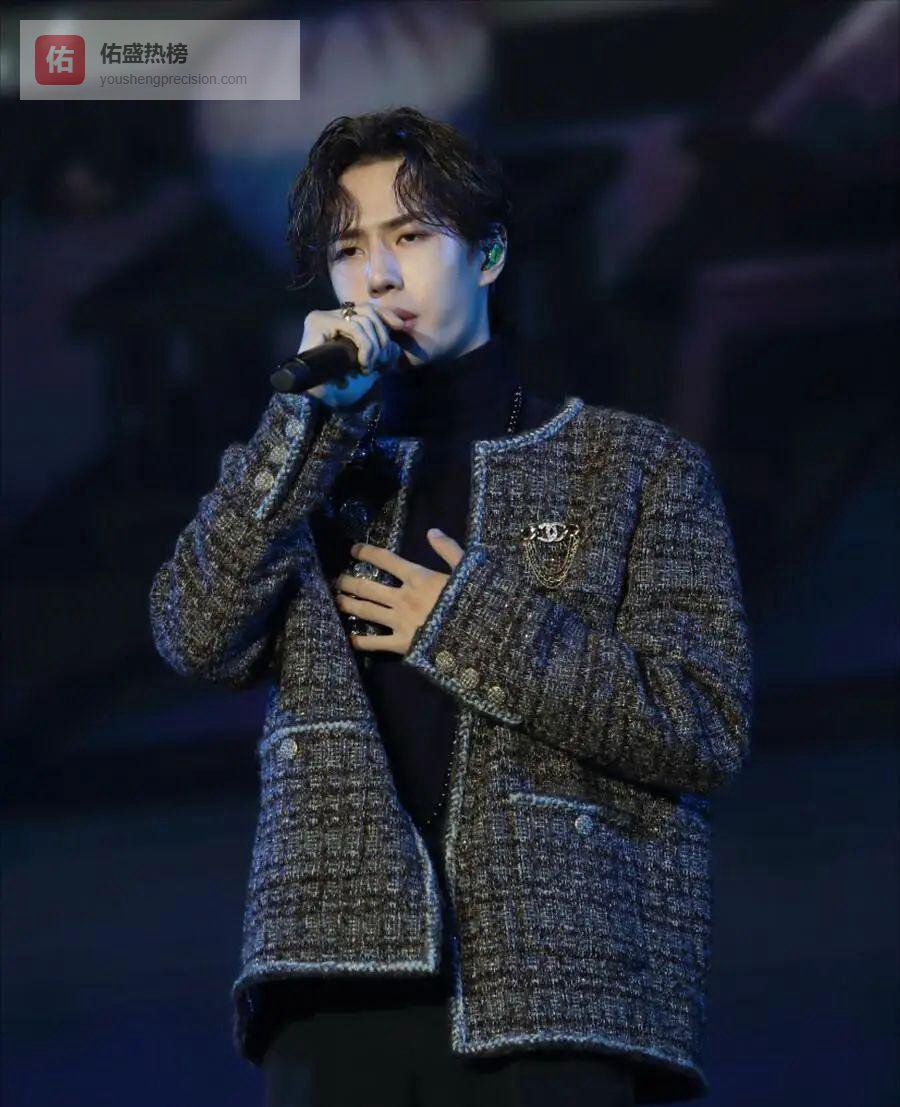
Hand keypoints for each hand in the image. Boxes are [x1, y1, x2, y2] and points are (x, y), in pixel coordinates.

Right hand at [300, 301, 406, 409]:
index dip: (386, 315)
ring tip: (370, 367)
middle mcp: (330, 314)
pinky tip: (364, 363)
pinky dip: (365, 345)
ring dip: (374, 346)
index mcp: (340, 320)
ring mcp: (323, 317)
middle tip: (382, 361)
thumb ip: (381, 343)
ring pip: (363, 320)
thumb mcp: (368, 358)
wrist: (317, 398)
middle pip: (368, 311)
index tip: (400, 327)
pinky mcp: (319, 322)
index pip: (367, 308)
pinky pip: (353, 327)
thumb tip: (401, 325)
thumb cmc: (341, 381)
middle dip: (382, 336)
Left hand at [333, 529, 464, 653]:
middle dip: (349, 582)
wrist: (477, 635)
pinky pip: (375, 643)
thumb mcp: (467, 570)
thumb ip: (449, 550)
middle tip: (337, 580)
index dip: (367, 553)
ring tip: (336, 600)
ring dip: (348, 604)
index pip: (386, 560)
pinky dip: (360, 641)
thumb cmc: (473, 601)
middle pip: (368, 587)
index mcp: (418, 578)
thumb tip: (431, 531)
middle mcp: (403, 597)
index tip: (353, 550)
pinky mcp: (401, 644)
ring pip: (366, 611)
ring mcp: (399, 621)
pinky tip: (349, 639)